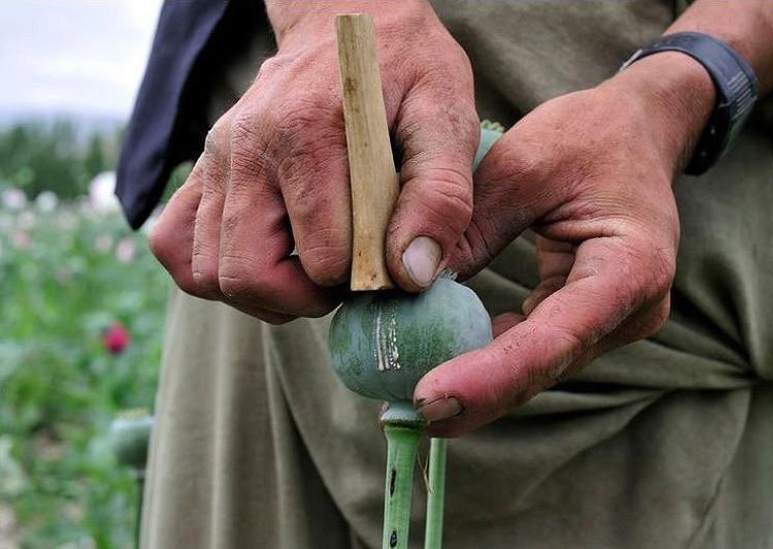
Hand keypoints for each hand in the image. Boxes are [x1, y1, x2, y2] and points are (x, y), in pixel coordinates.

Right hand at [149, 1, 478, 322]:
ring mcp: (215, 160)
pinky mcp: (202, 171)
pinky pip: (175, 246)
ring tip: (309, 270)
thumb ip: (441, 193)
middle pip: (248, 275)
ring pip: (206, 274)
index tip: (389, 259)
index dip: (364, 278)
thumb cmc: (405, 70)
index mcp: (308, 131)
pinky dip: (213, 274)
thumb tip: (410, 274)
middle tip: (346, 279)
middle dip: (305, 299)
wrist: (346, 22)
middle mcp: (246, 147)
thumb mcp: (447, 114)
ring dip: (263, 294)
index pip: (323, 258)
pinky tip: (265, 258)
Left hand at [414, 53, 715, 436]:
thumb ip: (472, 224)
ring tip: (410, 402)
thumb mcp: (523, 162)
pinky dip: (488, 358)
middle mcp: (630, 310)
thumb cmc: (588, 137)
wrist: (636, 133)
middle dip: (475, 395)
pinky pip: (533, 348)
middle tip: (404, 415)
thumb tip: (414, 285)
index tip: (429, 398)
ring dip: (477, 384)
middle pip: (544, 366)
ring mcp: (611, 321)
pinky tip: (440, 365)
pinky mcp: (586, 319)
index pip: (554, 338)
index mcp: (629, 268)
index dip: (490, 375)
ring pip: (536, 366)